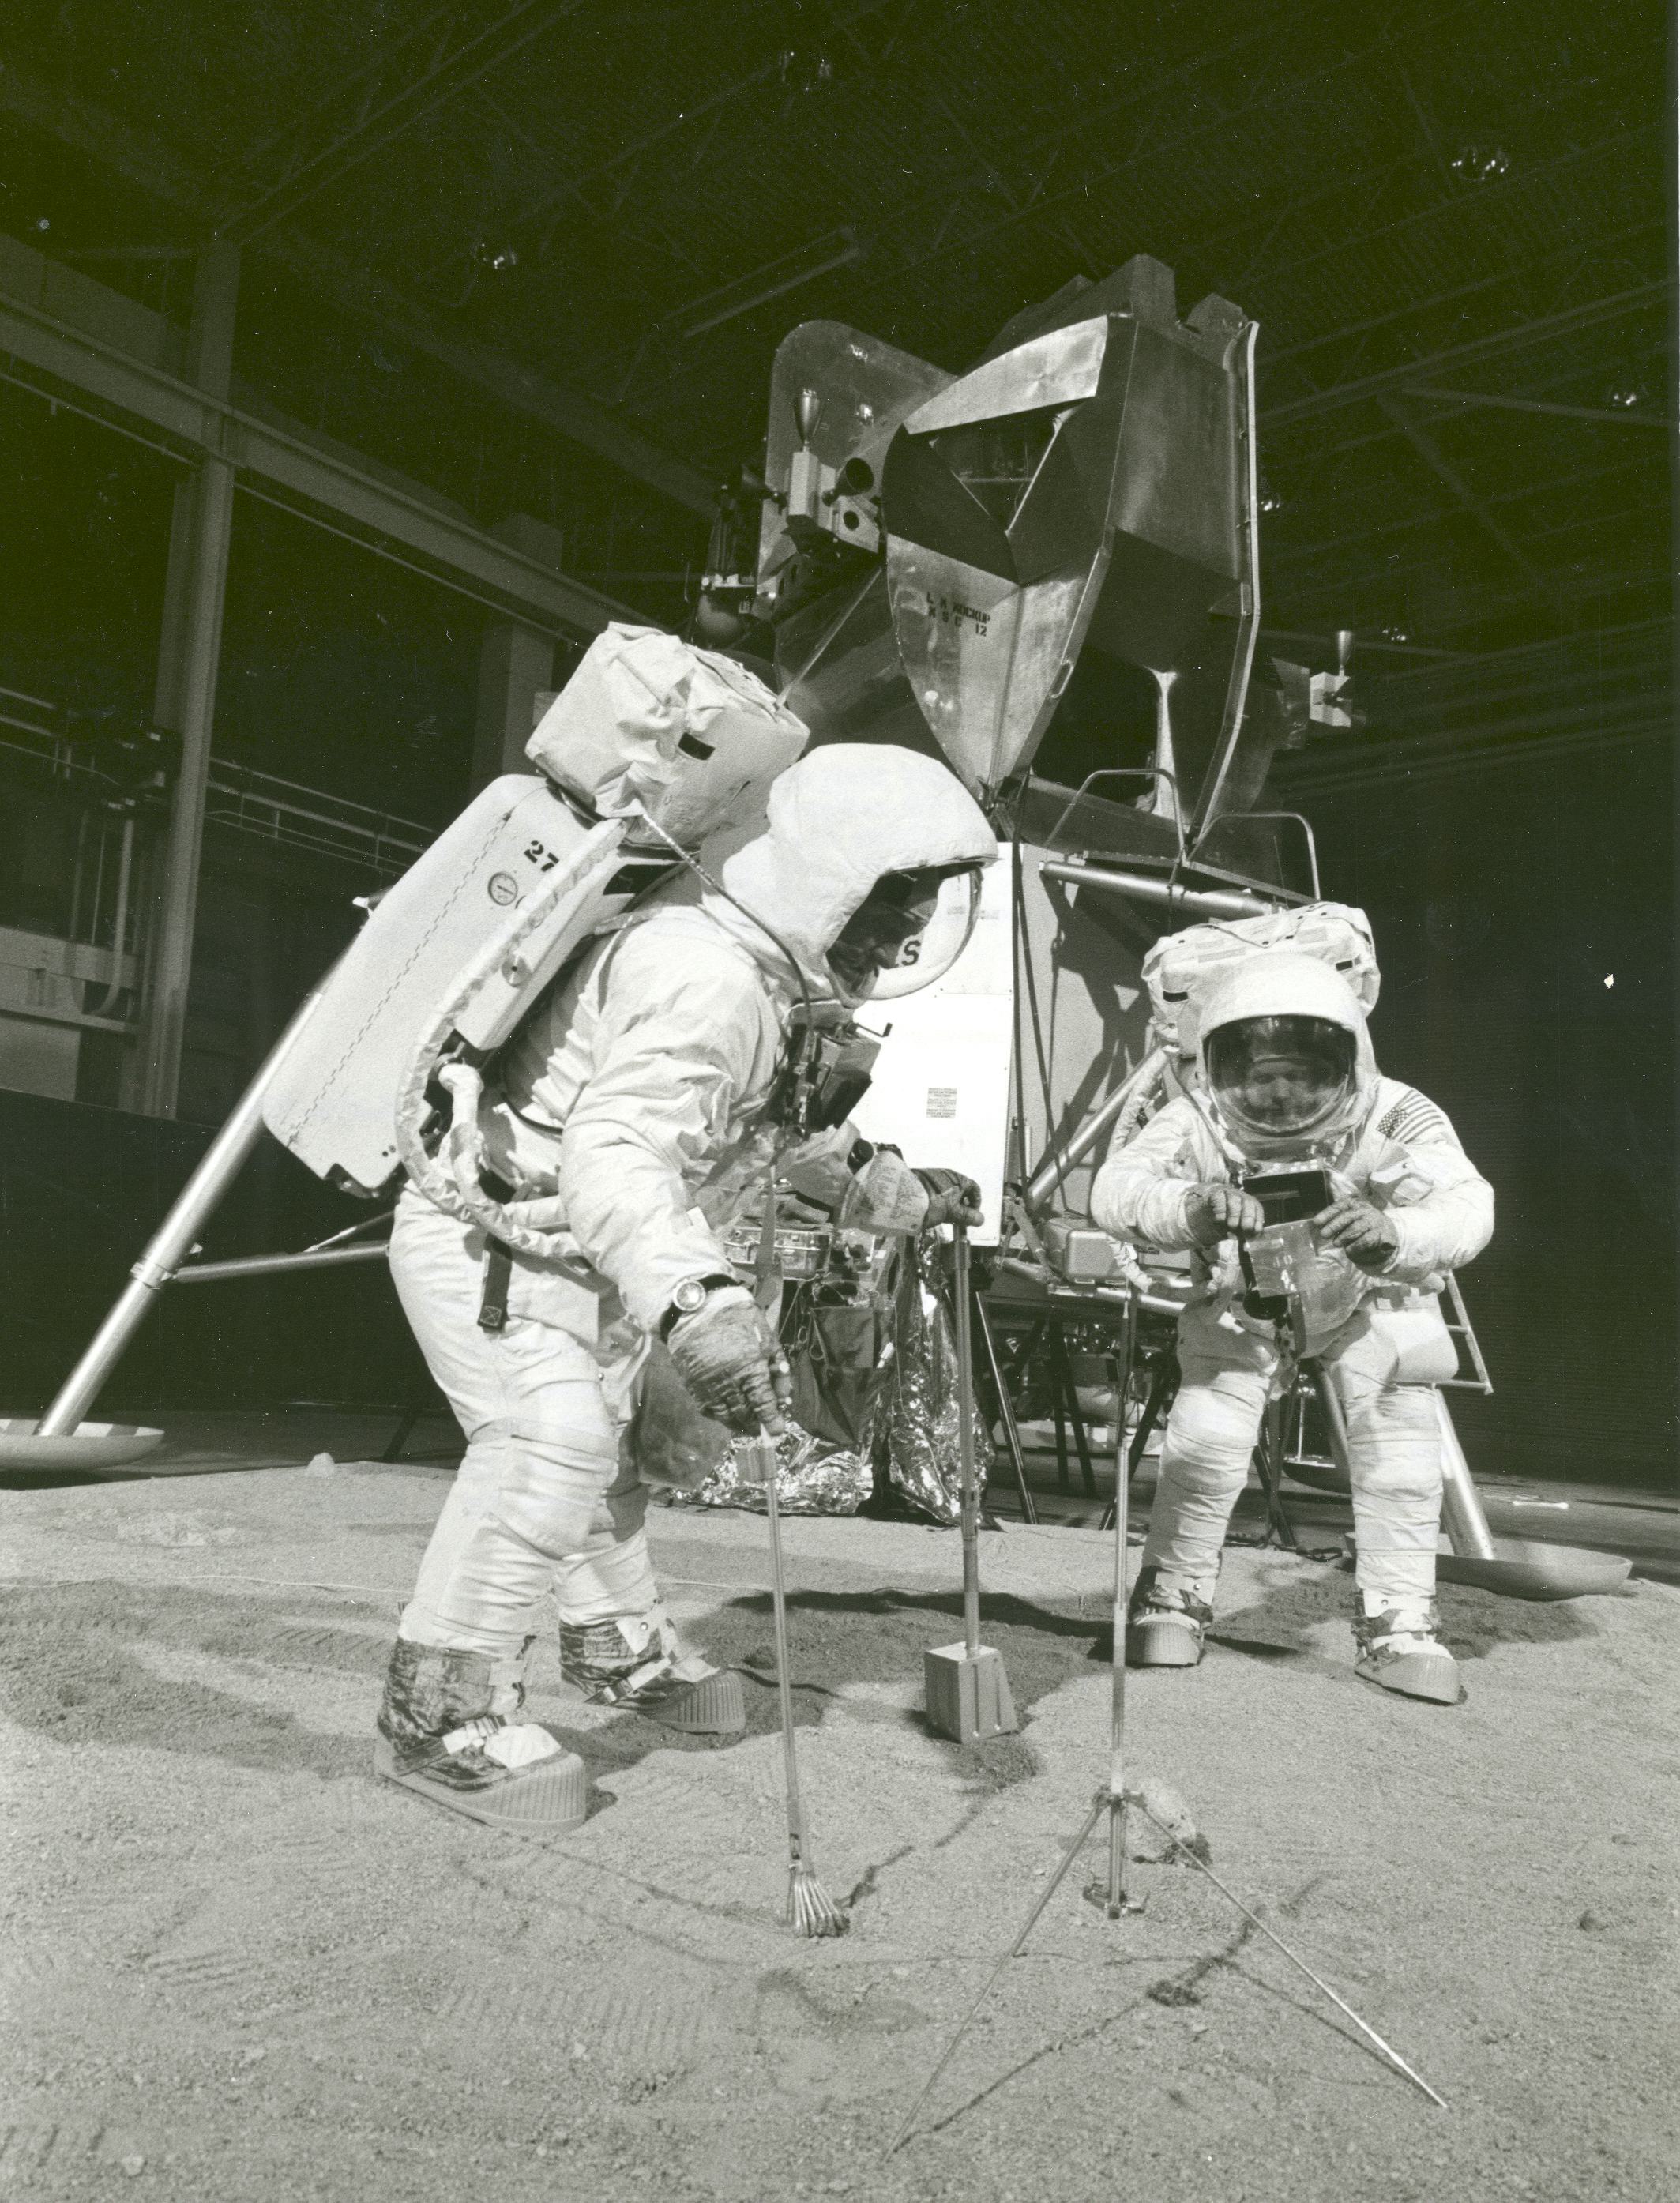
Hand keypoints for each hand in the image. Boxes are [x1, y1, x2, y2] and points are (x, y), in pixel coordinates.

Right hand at [666, 1288, 792, 1434]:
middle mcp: (727, 1380)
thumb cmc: (737, 1318)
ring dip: (738, 1424)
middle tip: (764, 1428)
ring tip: (748, 1426)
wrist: (697, 1308)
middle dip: (757, 1424)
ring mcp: (707, 1384)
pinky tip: (728, 1414)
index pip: (762, 1403)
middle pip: (744, 1413)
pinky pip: (707, 1409)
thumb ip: (777, 1367)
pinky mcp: (692, 1385)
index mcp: (749, 1367)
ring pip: (725, 1415)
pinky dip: (719, 1416)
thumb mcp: (766, 1337)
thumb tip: (783, 1394)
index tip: (777, 1431)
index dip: (771, 1420)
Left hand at [914, 1168, 984, 1228]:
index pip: (974, 1188)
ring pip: (947, 1193)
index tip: (972, 1215)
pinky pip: (935, 1192)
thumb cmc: (931, 1202)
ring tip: (943, 1218)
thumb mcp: (953, 1213)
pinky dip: (937, 1202)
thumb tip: (980, 1219)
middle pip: (960, 1191)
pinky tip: (932, 1212)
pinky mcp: (921, 1182)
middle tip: (957, 1219)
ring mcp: (933, 1177)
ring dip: (949, 1206)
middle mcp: (946, 1174)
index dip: (976, 1203)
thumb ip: (967, 1216)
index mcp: (958, 1178)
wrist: (904, 1197)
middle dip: (961, 1207)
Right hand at [1186, 1184, 1265, 1242]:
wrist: (1204, 1221)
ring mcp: (1228, 1193)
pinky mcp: (1215, 1194)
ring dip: (1234, 1215)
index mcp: (1250, 1205)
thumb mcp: (1236, 1231)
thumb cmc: (1224, 1226)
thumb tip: (1251, 1237)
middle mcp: (1241, 1197)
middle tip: (1244, 1229)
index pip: (1258, 1209)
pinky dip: (1220, 1211)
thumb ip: (1244, 1232)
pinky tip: (1218, 1220)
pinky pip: (1219, 1199)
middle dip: (1248, 1217)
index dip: (1257, 1221)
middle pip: (1248, 1202)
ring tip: (1231, 1226)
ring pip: (1234, 1200)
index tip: (1253, 1232)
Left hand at [1313, 1196, 1398, 1269]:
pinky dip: (1355, 1246)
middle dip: (1334, 1225)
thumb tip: (1318, 1225)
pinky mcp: (1381, 1234)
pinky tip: (1349, 1249)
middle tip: (1324, 1235)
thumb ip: (1334, 1221)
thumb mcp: (1348, 1220)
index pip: (1340, 1205)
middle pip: (1348, 1216)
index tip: (1316, 1222)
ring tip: (1336, 1243)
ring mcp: (1374, 1221)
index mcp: (1355, 1204)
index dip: (1327, 1213)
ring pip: (1357, 1227)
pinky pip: (1367, 1240)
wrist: (1386, 1234)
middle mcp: (1365, 1210)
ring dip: (1344, 1236)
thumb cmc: (1361, 1227)